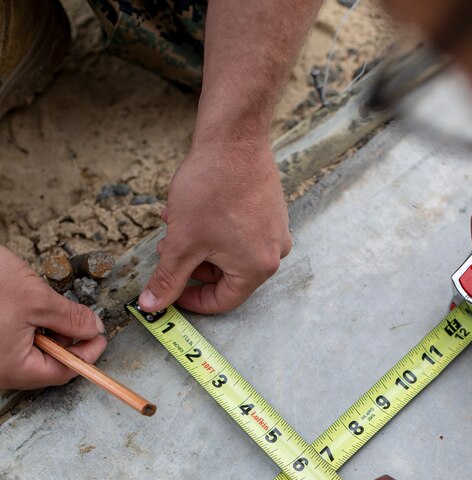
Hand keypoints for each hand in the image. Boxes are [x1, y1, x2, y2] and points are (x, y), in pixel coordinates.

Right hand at [0, 247, 106, 389]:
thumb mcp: (35, 298)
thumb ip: (69, 317)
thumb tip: (93, 328)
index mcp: (15, 368)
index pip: (64, 371)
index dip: (87, 353)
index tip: (100, 335)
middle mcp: (1, 370)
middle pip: (46, 364)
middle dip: (65, 340)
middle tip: (78, 317)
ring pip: (29, 352)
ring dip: (45, 332)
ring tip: (45, 305)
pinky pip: (12, 343)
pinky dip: (25, 327)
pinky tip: (26, 306)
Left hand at [138, 137, 291, 315]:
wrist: (234, 138)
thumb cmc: (212, 188)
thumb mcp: (182, 242)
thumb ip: (167, 279)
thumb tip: (152, 305)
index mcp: (256, 269)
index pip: (223, 302)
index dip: (191, 300)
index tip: (171, 292)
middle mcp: (273, 253)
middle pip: (227, 277)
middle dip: (193, 266)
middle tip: (168, 249)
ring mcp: (276, 231)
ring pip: (231, 253)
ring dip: (201, 246)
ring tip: (178, 223)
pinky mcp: (272, 211)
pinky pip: (241, 233)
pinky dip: (216, 230)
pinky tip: (195, 210)